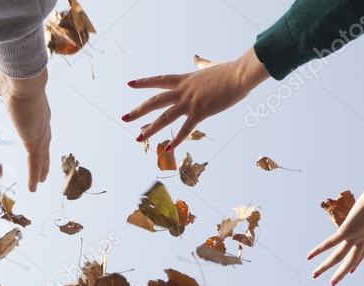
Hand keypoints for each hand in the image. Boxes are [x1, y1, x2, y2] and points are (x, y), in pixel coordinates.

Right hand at [0, 69, 50, 191]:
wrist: (23, 75)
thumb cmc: (12, 73)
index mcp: (35, 107)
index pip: (38, 125)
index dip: (38, 135)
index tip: (39, 142)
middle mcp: (41, 120)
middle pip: (45, 143)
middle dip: (45, 156)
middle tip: (45, 168)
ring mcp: (39, 131)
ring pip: (42, 155)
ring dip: (42, 168)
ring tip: (41, 181)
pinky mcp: (33, 140)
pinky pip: (34, 163)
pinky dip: (34, 176)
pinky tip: (33, 187)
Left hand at [124, 47, 268, 148]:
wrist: (239, 74)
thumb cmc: (229, 71)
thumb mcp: (210, 66)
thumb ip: (201, 64)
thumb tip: (195, 58)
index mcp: (185, 80)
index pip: (159, 81)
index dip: (144, 82)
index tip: (129, 84)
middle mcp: (183, 91)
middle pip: (155, 101)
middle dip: (138, 110)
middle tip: (123, 118)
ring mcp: (190, 102)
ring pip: (165, 117)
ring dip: (150, 129)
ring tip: (137, 138)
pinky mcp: (200, 112)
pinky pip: (185, 129)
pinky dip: (176, 140)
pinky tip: (167, 149)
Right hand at [307, 179, 363, 285]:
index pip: (363, 253)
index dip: (357, 263)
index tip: (352, 272)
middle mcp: (363, 238)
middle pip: (350, 260)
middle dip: (340, 273)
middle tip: (332, 284)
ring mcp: (354, 236)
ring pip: (338, 257)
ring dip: (325, 267)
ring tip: (314, 275)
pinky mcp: (346, 231)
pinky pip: (329, 244)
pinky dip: (318, 250)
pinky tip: (309, 256)